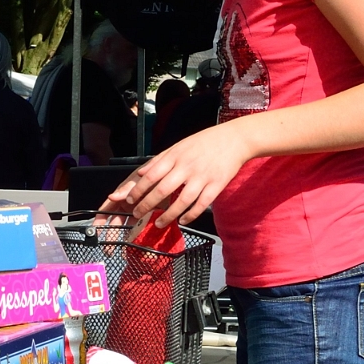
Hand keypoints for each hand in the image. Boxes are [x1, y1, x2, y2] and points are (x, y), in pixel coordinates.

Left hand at [103, 125, 249, 226]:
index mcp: (175, 156)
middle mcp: (187, 167)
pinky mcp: (217, 185)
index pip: (151, 175)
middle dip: (147, 205)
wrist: (234, 139)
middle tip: (137, 215)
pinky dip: (191, 215)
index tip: (129, 200)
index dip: (138, 190)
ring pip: (182, 201)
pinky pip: (202, 204)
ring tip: (158, 223)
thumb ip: (159, 161)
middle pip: (163, 189)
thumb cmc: (203, 143)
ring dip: (168, 215)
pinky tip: (182, 220)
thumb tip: (140, 173)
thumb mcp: (178, 147)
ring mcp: (203, 177)